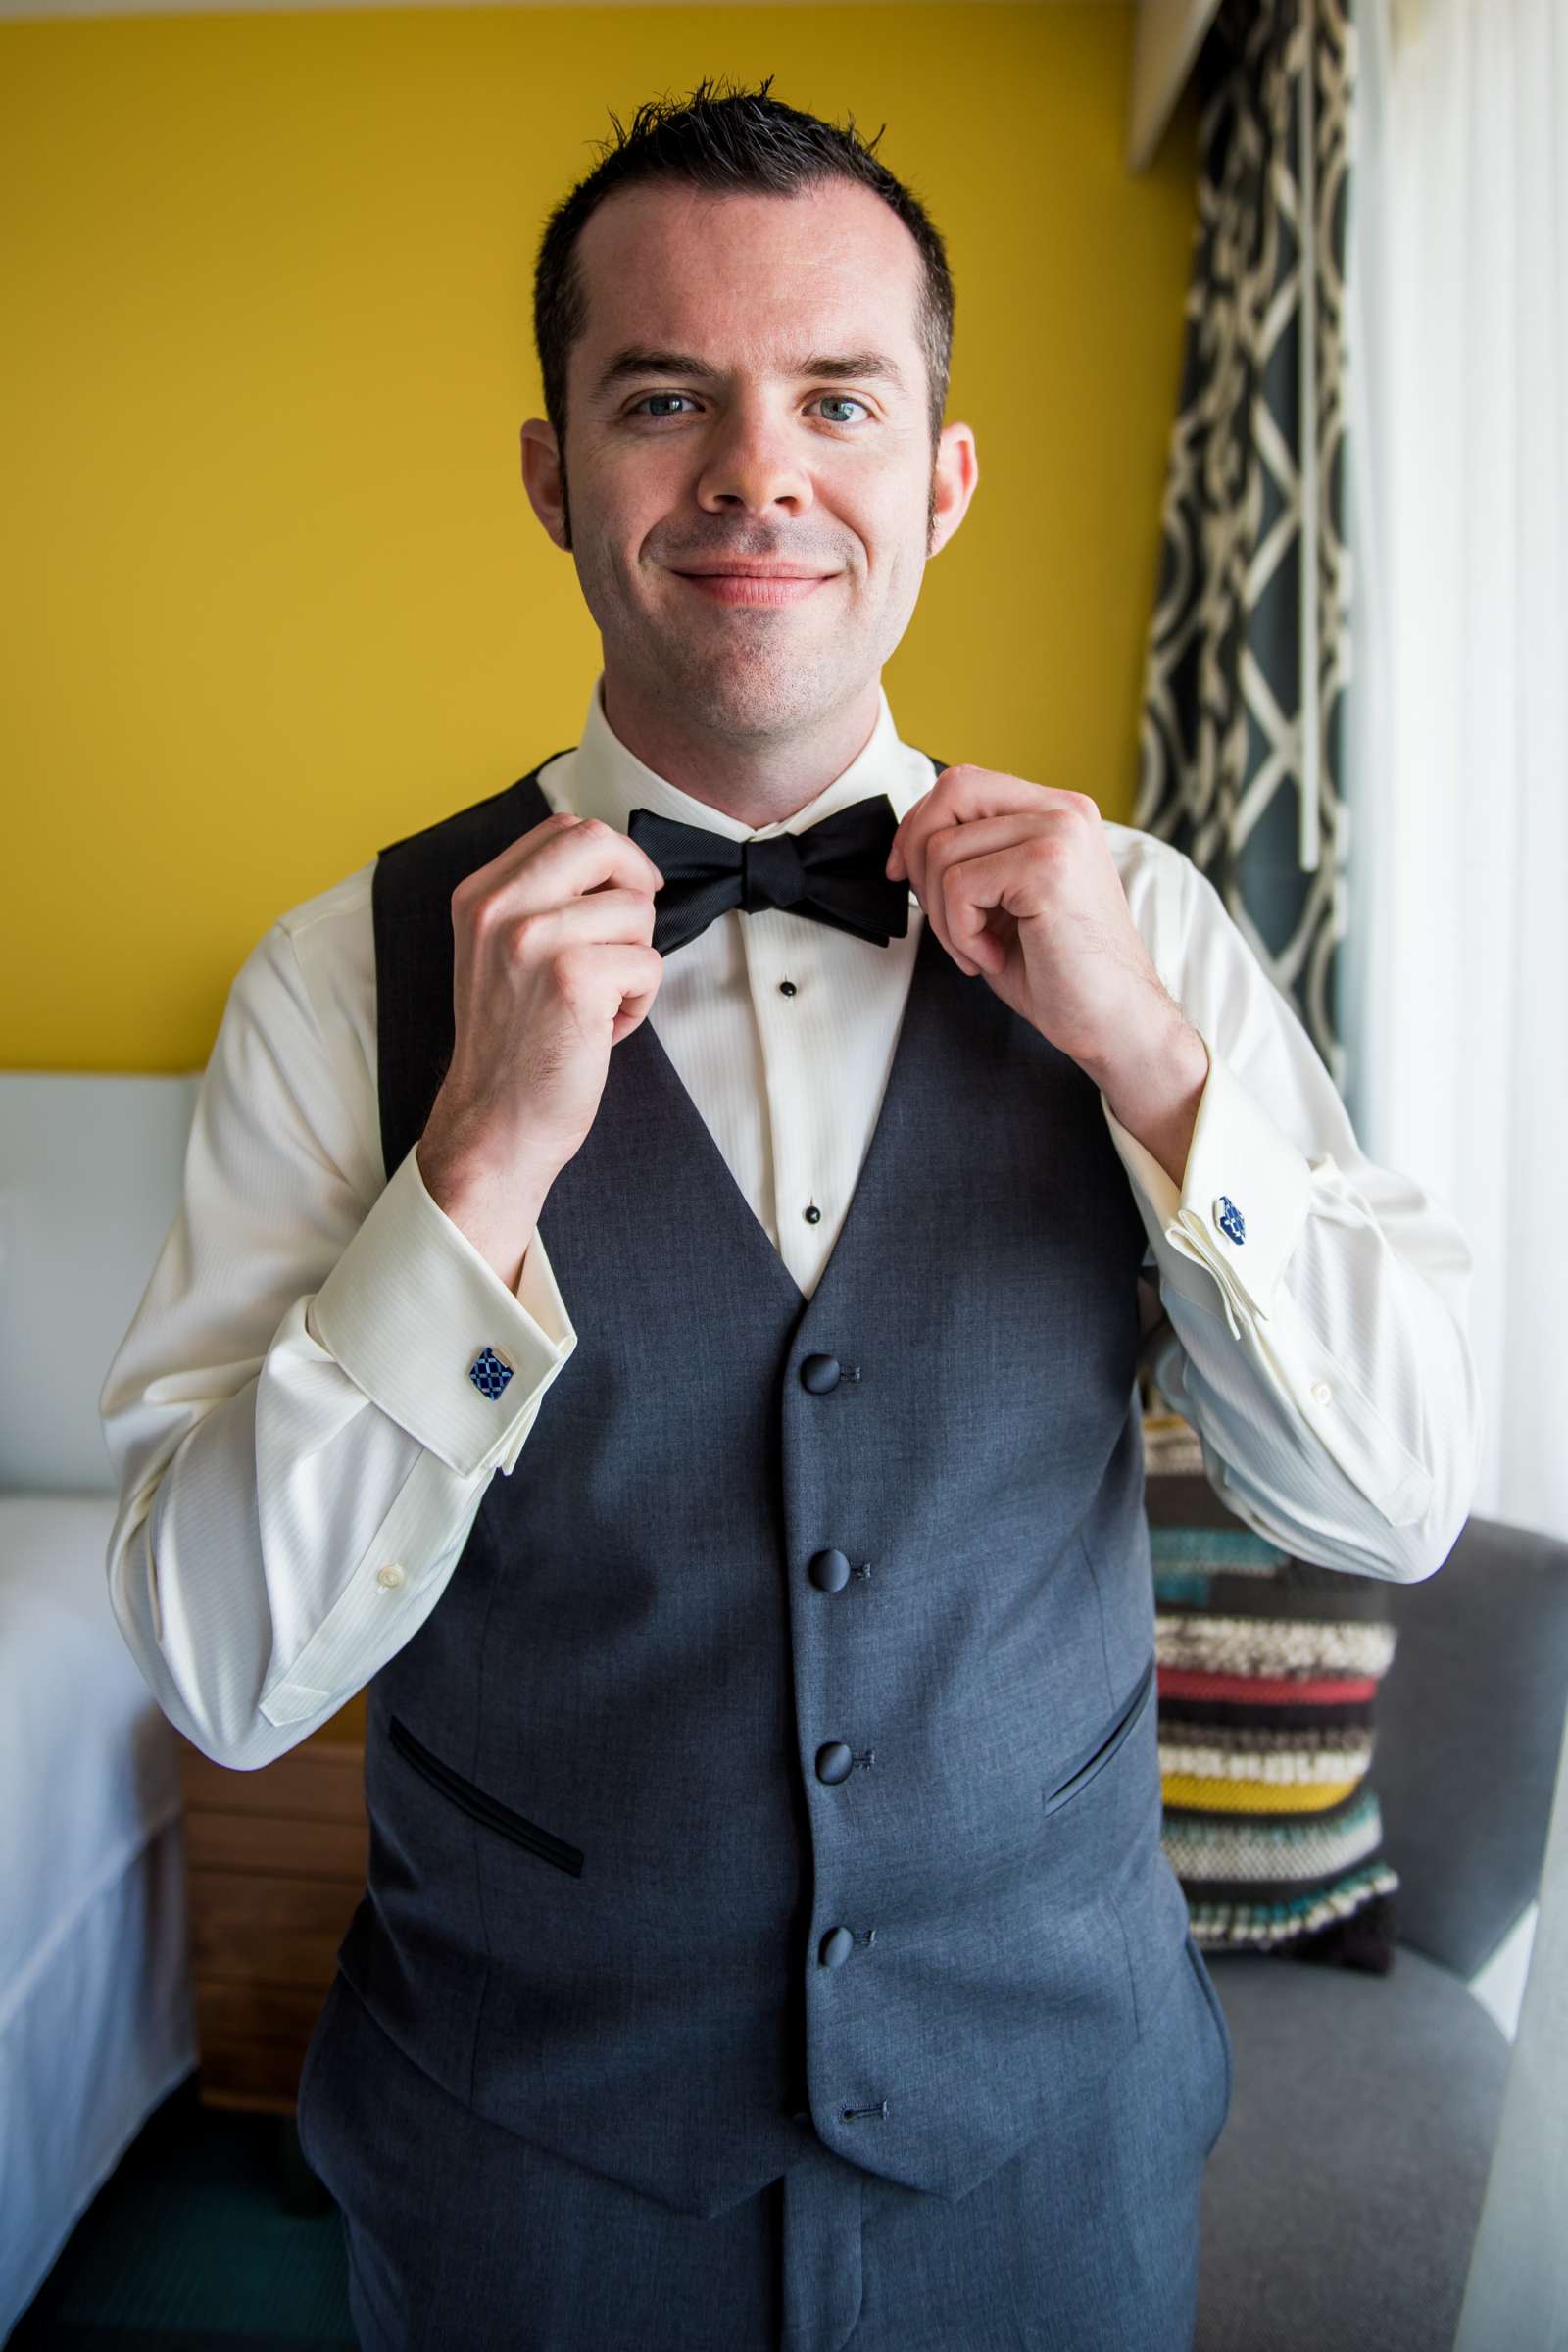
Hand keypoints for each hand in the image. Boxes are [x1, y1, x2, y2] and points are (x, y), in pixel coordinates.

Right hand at [417, 814, 665, 1285]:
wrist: (494, 1123)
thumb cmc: (512, 1046)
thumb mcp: (500, 953)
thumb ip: (539, 900)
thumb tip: (614, 862)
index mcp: (479, 895)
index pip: (563, 828)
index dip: (610, 858)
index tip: (621, 895)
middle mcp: (498, 908)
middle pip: (599, 842)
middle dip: (635, 885)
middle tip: (630, 936)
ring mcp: (533, 939)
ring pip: (635, 909)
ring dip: (637, 959)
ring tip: (602, 1001)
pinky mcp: (573, 978)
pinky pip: (648, 962)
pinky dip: (640, 1001)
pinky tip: (606, 1027)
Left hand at [885, 764, 1186, 1088]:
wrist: (1115, 1022)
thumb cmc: (1059, 972)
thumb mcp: (1004, 901)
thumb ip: (970, 859)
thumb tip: (907, 846)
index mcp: (1057, 812)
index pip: (965, 784)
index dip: (919, 824)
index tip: (904, 873)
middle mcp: (1064, 811)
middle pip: (951, 793)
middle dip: (919, 858)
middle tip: (943, 919)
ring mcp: (1059, 834)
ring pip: (943, 849)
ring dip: (943, 915)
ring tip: (980, 949)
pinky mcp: (1048, 868)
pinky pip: (959, 885)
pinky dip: (960, 933)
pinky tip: (995, 957)